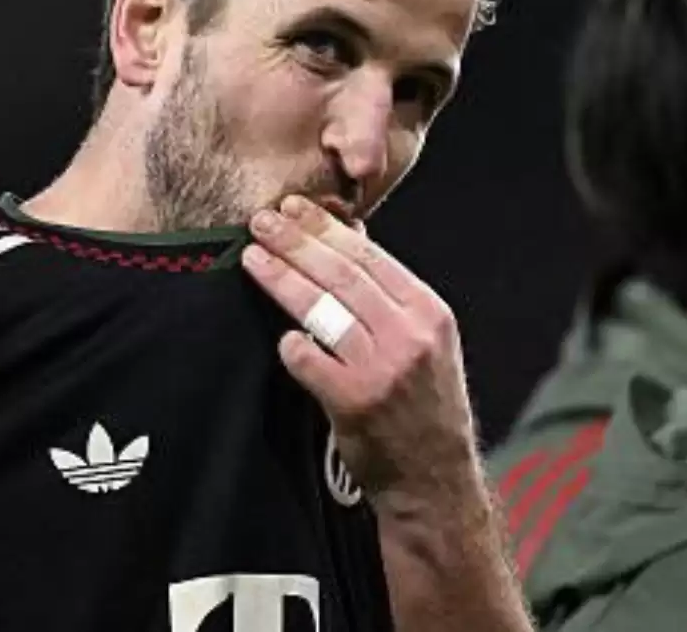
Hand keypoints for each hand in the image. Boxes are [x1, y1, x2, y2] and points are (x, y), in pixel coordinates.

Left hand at [241, 195, 480, 505]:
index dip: (325, 227)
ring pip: (323, 310)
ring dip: (282, 280)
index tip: (292, 206)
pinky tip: (278, 336)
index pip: (369, 256)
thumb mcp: (423, 340)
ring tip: (251, 258)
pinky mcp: (356, 402)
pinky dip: (291, 345)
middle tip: (260, 221)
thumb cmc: (421, 404)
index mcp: (429, 311)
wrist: (434, 480)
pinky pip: (309, 360)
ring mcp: (384, 369)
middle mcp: (411, 335)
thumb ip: (387, 293)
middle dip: (296, 242)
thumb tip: (348, 233)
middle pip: (342, 275)